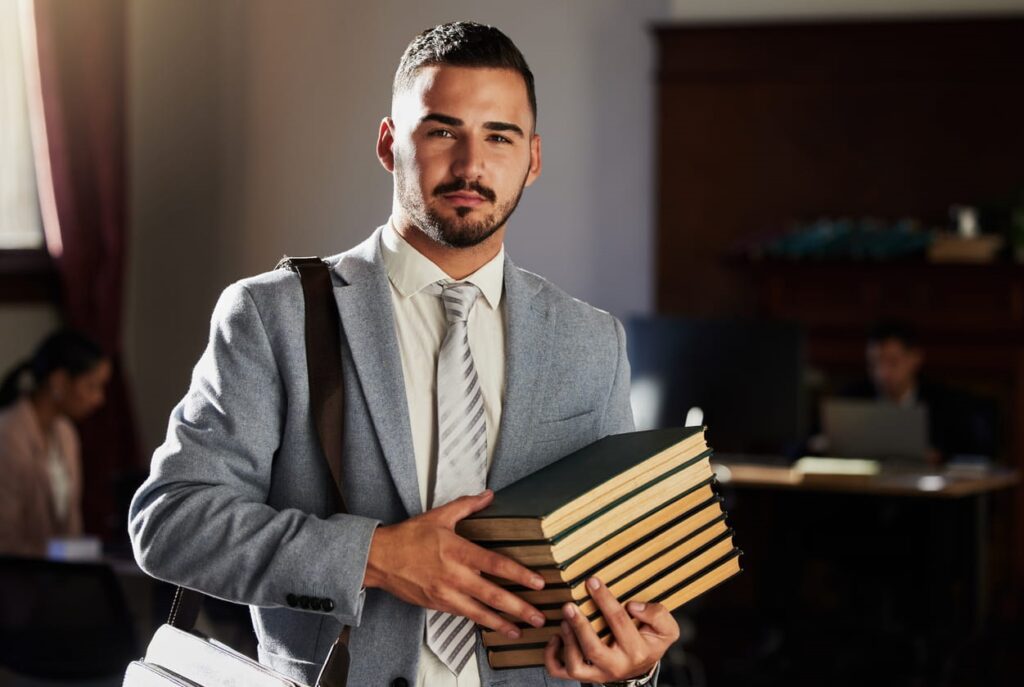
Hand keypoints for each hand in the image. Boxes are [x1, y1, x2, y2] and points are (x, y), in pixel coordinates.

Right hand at [363, 489, 547, 638]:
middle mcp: (454, 575)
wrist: (379, 559)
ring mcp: (445, 594)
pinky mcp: (438, 605)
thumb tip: (488, 495)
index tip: (538, 582)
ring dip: (503, 623)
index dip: (519, 574)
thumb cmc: (408, 537)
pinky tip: (495, 626)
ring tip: (521, 630)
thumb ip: (467, 506)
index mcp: (458, 551)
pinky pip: (464, 615)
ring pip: (480, 613)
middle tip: (540, 616)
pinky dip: (481, 622)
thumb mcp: (439, 516)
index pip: (496, 564)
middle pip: (493, 595)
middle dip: (519, 608)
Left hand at [543, 576, 678, 682]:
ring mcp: (598, 674)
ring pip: (576, 666)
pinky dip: (551, 656)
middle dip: (579, 626)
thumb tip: (633, 606)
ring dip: (567, 642)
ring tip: (564, 621)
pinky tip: (555, 637)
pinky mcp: (585, 675)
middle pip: (593, 650)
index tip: (592, 581)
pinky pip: (560, 672)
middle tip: (569, 605)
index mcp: (637, 651)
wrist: (642, 666)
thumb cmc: (650, 641)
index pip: (618, 622)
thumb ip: (658, 614)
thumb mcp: (666, 629)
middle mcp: (616, 666)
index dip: (604, 599)